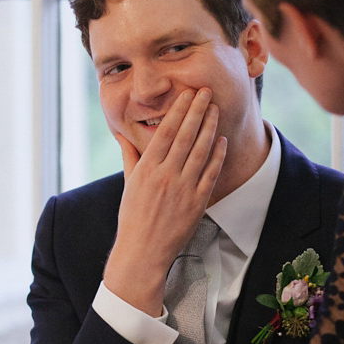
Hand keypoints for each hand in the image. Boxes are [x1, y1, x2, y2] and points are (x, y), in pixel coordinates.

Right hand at [103, 88, 226, 315]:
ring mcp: (182, 189)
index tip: (186, 94)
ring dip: (209, 128)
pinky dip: (217, 156)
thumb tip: (122, 135)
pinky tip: (221, 140)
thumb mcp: (127, 184)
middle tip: (206, 91)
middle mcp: (165, 176)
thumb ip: (129, 157)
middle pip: (185, 136)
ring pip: (200, 151)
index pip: (165, 132)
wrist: (142, 251)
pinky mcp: (197, 203)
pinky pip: (210, 174)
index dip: (178, 111)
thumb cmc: (132, 217)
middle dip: (196, 111)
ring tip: (215, 109)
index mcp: (146, 170)